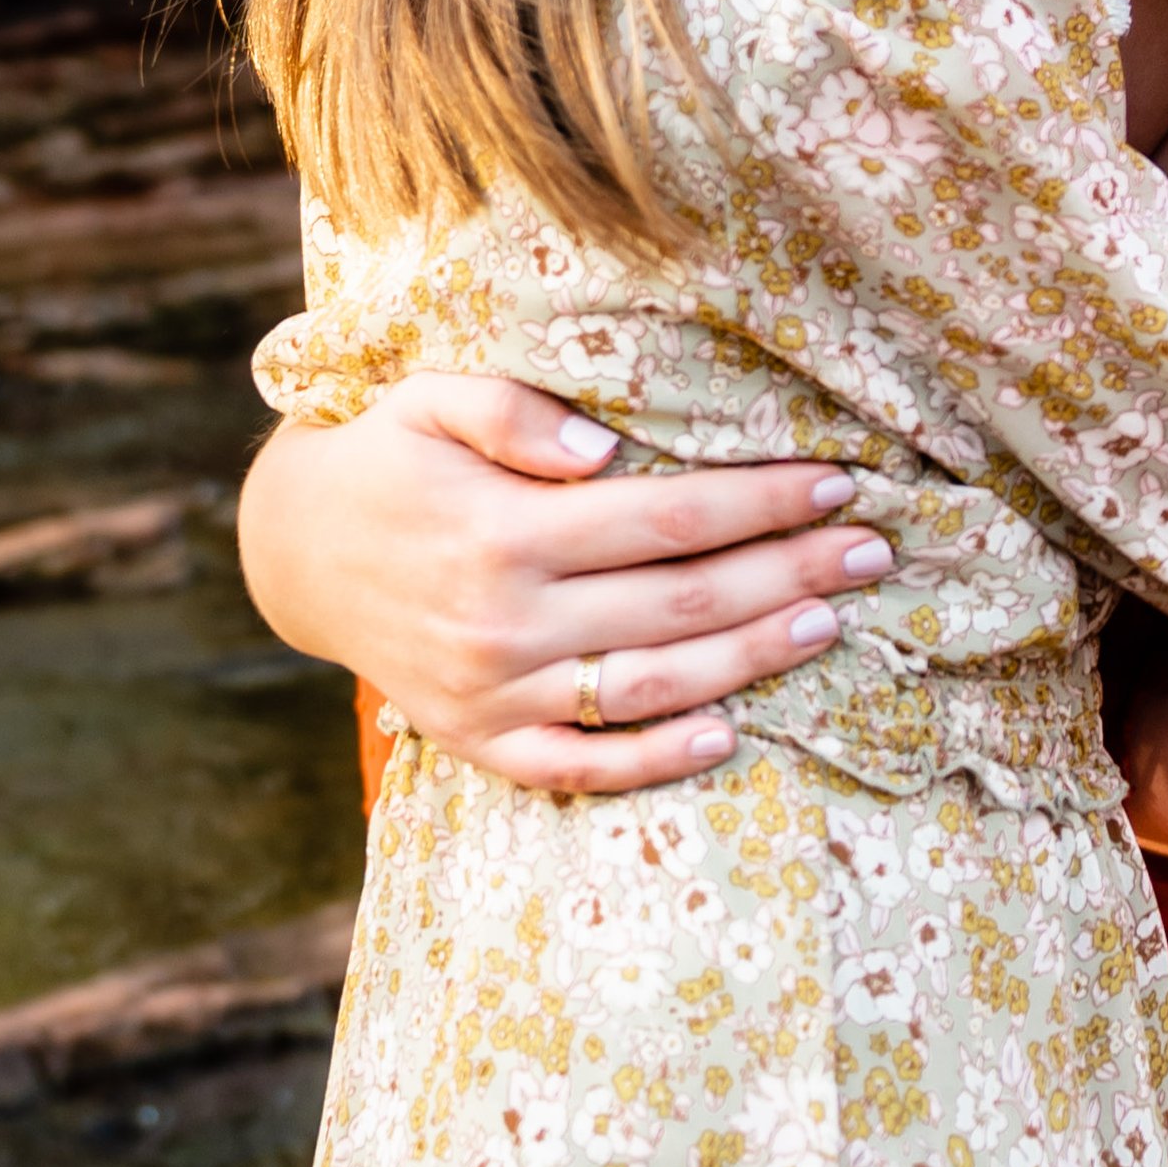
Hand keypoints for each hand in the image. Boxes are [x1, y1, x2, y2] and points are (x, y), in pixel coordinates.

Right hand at [237, 373, 889, 789]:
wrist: (296, 552)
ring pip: (651, 685)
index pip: (667, 519)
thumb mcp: (433, 401)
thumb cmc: (389, 458)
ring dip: (752, 658)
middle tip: (871, 552)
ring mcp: (494, 691)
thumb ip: (515, 413)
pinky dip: (656, 759)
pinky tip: (730, 733)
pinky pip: (580, 765)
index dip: (760, 503)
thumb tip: (603, 453)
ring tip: (829, 622)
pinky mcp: (480, 740)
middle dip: (787, 574)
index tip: (835, 485)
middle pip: (681, 603)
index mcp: (504, 529)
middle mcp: (504, 618)